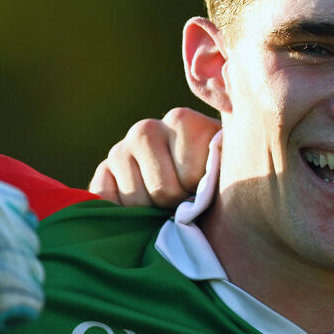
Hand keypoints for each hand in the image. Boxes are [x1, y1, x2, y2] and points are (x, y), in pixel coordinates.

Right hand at [0, 174, 43, 333]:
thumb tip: (4, 216)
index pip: (19, 206)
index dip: (9, 230)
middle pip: (28, 239)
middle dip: (11, 260)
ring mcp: (11, 251)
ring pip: (34, 270)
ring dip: (14, 286)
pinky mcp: (17, 288)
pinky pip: (33, 302)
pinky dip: (15, 314)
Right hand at [90, 107, 218, 207]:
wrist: (197, 184)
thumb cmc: (218, 176)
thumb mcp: (229, 165)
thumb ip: (222, 163)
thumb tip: (209, 167)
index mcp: (181, 120)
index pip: (189, 175)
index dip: (200, 191)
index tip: (207, 185)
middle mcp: (146, 129)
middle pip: (162, 190)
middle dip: (177, 204)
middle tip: (186, 199)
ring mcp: (120, 150)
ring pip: (135, 200)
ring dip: (153, 212)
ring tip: (167, 203)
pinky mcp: (103, 172)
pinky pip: (106, 200)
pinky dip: (123, 213)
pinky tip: (141, 209)